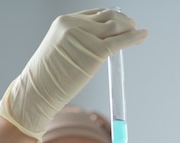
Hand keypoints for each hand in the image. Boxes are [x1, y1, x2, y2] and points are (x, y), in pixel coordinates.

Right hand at [0, 9, 147, 142]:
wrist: (37, 92)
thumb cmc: (46, 80)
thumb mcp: (59, 52)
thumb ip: (77, 43)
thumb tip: (97, 47)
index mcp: (64, 22)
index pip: (95, 14)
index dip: (111, 18)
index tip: (121, 24)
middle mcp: (74, 24)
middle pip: (107, 16)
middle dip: (123, 21)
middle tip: (133, 27)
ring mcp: (85, 37)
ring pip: (115, 27)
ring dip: (130, 30)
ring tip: (138, 35)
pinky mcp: (95, 52)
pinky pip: (119, 42)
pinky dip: (133, 38)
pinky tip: (142, 36)